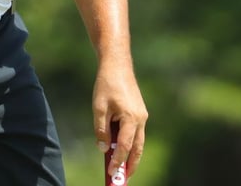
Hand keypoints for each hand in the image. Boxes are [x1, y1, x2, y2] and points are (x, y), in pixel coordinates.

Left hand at [93, 63, 147, 179]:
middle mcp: (140, 119)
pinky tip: (122, 150)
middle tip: (123, 179)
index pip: (125, 146)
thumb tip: (104, 148)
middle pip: (137, 148)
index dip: (118, 161)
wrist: (117, 66)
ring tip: (124, 169)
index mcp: (131, 118)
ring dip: (132, 156)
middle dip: (131, 165)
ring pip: (139, 142)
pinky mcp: (139, 113)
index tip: (112, 173)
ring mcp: (142, 116)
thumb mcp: (98, 107)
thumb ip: (101, 129)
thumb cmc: (106, 85)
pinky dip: (131, 144)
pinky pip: (136, 133)